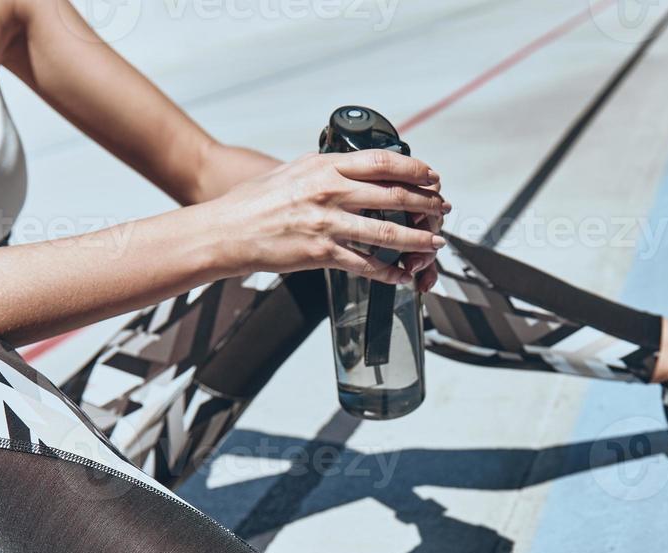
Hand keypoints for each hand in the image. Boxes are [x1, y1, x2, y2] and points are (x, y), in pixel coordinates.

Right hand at [208, 150, 450, 285]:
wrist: (225, 231)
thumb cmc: (252, 203)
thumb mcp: (292, 171)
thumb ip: (323, 170)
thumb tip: (347, 169)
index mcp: (325, 166)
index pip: (383, 162)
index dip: (415, 169)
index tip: (431, 176)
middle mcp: (330, 190)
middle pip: (394, 194)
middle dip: (426, 204)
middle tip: (442, 210)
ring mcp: (327, 222)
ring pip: (387, 231)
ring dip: (417, 240)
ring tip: (434, 244)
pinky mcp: (321, 253)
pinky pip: (366, 264)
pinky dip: (389, 272)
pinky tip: (402, 275)